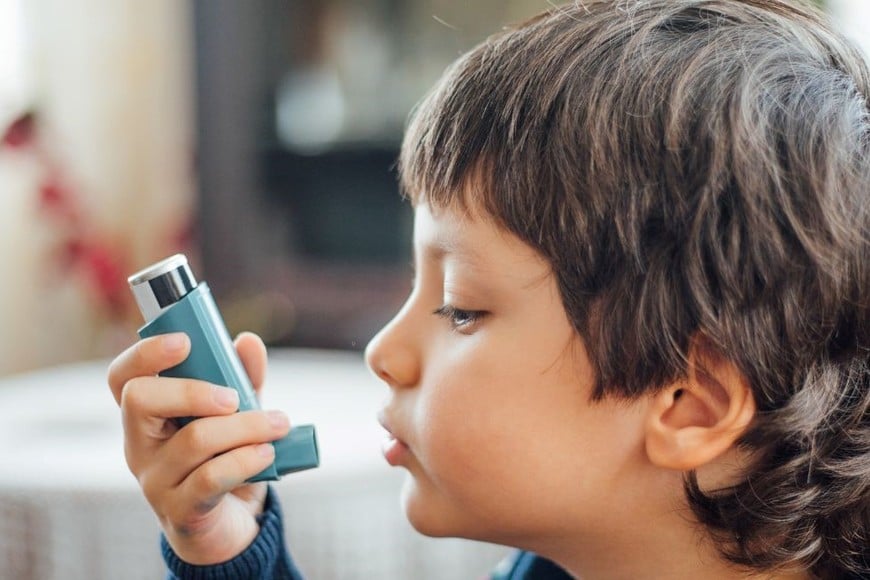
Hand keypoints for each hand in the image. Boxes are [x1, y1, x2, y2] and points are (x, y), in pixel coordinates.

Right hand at [107, 331, 289, 564]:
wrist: (228, 526)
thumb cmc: (225, 459)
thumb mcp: (237, 414)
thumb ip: (243, 378)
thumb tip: (247, 342)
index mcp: (147, 415)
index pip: (122, 377)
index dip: (145, 354)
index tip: (185, 341)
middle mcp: (139, 445)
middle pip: (140, 399)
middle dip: (193, 390)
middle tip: (234, 398)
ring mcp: (155, 480)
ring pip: (194, 439)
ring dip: (246, 426)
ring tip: (278, 424)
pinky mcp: (180, 510)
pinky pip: (211, 477)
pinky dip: (246, 459)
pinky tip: (267, 453)